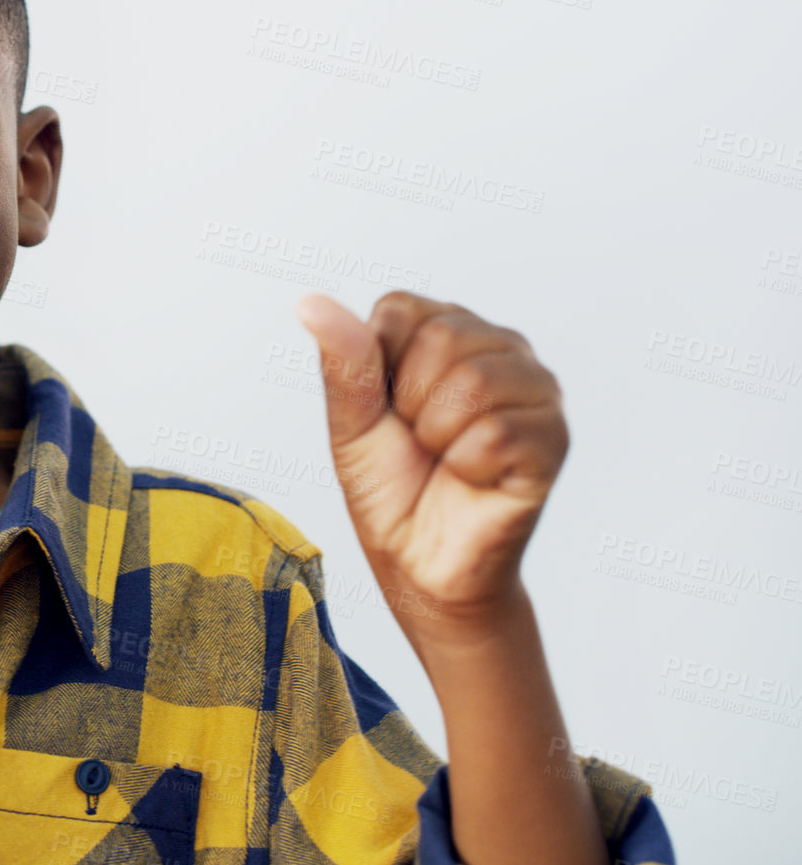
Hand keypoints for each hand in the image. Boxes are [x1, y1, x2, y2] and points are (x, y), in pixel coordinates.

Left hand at [295, 291, 567, 636]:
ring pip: (474, 382)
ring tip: (446, 457)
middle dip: (410, 403)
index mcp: (446, 329)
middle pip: (441, 338)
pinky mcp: (554, 436)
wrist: (419, 563)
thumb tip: (311, 302)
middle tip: (420, 440)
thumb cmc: (390, 486)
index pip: (399, 309)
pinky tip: (475, 478)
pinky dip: (467, 467)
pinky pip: (496, 434)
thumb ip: (345, 361)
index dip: (377, 367)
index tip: (387, 409)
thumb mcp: (351, 422)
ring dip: (438, 436)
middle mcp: (499, 347)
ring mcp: (535, 389)